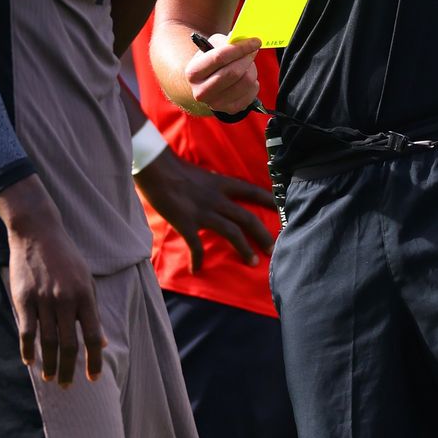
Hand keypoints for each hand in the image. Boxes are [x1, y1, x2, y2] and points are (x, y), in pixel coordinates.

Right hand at [0, 176, 104, 387]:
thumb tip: (102, 342)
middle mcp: (66, 299)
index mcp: (85, 295)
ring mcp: (44, 299)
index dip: (94, 361)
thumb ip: (93, 311)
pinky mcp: (24, 299)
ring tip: (50, 378)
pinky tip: (30, 362)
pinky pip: (27, 332)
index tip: (93, 379)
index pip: (93, 336)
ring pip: (47, 343)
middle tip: (68, 386)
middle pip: (69, 345)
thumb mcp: (87, 280)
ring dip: (50, 365)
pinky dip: (28, 350)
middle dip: (70, 370)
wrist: (38, 233)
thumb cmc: (66, 259)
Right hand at [135, 144, 275, 269]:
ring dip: (244, 249)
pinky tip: (197, 269)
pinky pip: (196, 246)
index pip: (251, 191)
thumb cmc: (174, 168)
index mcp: (220, 183)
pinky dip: (198, 259)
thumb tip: (217, 194)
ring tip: (253, 262)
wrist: (155, 168)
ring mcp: (203, 212)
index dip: (268, 200)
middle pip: (247, 218)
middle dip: (263, 234)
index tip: (282, 208)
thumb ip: (211, 185)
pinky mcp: (187, 223)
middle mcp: (217, 198)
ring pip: (232, 233)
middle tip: (273, 248)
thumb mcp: (201, 174)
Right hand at [186, 33, 261, 116]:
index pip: (219, 57)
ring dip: (251, 69)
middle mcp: (201, 91)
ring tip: (247, 64)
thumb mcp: (213, 45)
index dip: (240, 48)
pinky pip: (251, 93)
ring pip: (245, 82)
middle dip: (247, 58)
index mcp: (193, 72)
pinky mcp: (230, 110)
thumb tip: (245, 40)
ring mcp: (215, 104)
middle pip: (233, 72)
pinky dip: (253, 83)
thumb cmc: (212, 59)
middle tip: (254, 50)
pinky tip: (245, 78)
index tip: (255, 41)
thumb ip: (227, 41)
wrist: (207, 82)